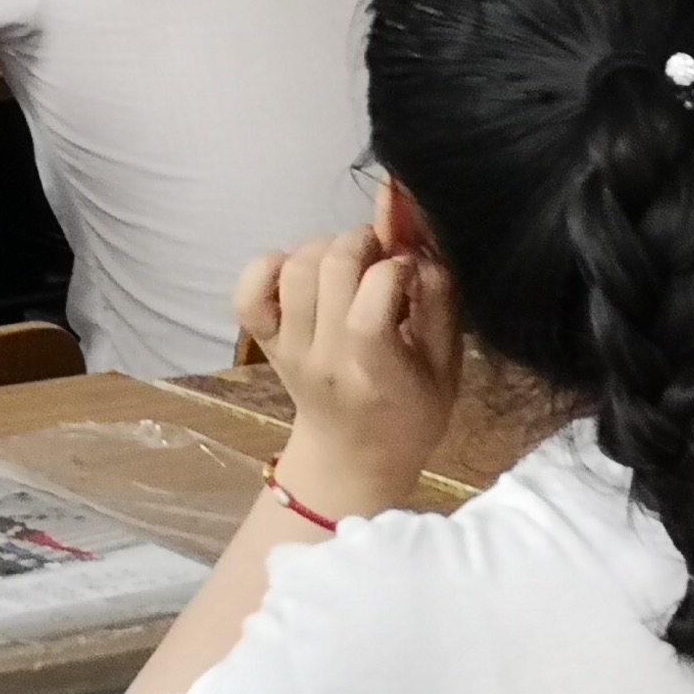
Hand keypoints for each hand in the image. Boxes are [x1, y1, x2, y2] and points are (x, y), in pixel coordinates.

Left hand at [232, 224, 459, 521]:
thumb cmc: (412, 411)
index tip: (410, 266)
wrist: (352, 451)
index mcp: (378, 379)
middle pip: (329, 274)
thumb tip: (416, 243)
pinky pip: (249, 292)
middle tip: (382, 248)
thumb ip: (437, 303)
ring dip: (325, 245)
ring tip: (350, 257)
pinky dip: (270, 265)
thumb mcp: (445, 367)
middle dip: (361, 241)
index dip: (391, 273)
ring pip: (293, 270)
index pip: (367, 317)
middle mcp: (324, 361)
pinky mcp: (263, 341)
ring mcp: (286, 349)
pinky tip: (302, 267)